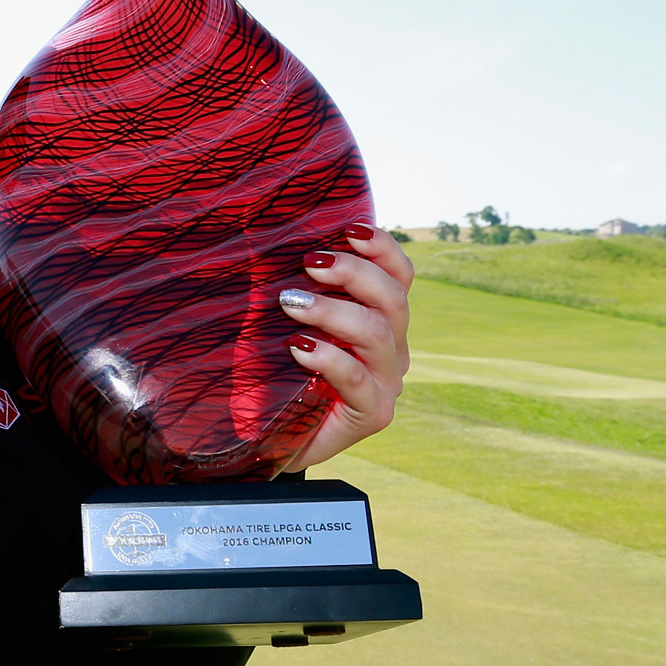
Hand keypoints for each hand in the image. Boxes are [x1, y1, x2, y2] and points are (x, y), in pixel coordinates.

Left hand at [276, 222, 412, 471]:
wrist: (269, 437)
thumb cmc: (276, 371)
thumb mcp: (285, 324)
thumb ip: (295, 291)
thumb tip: (267, 239)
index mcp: (380, 319)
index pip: (398, 275)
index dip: (381, 248)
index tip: (348, 229)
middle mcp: (390, 348)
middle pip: (393, 299)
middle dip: (354, 272)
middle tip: (309, 262)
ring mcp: (385, 382)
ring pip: (378, 334)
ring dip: (334, 311)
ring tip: (291, 303)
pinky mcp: (372, 413)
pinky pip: (359, 380)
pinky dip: (329, 358)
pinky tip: (299, 347)